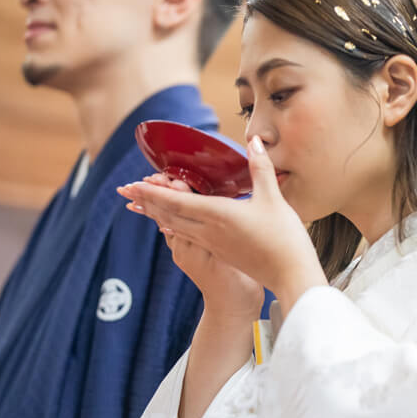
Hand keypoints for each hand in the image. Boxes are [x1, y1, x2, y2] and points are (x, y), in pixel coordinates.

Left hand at [117, 137, 327, 316]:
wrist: (289, 275)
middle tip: (127, 192)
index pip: (176, 201)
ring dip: (156, 215)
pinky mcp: (220, 253)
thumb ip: (260, 168)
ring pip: (175, 228)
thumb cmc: (283, 239)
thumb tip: (254, 142)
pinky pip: (186, 238)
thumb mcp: (273, 199)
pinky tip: (170, 228)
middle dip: (146, 202)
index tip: (133, 184)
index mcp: (218, 216)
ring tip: (141, 206)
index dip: (152, 191)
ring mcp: (212, 245)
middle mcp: (208, 232)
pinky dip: (173, 228)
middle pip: (168, 215)